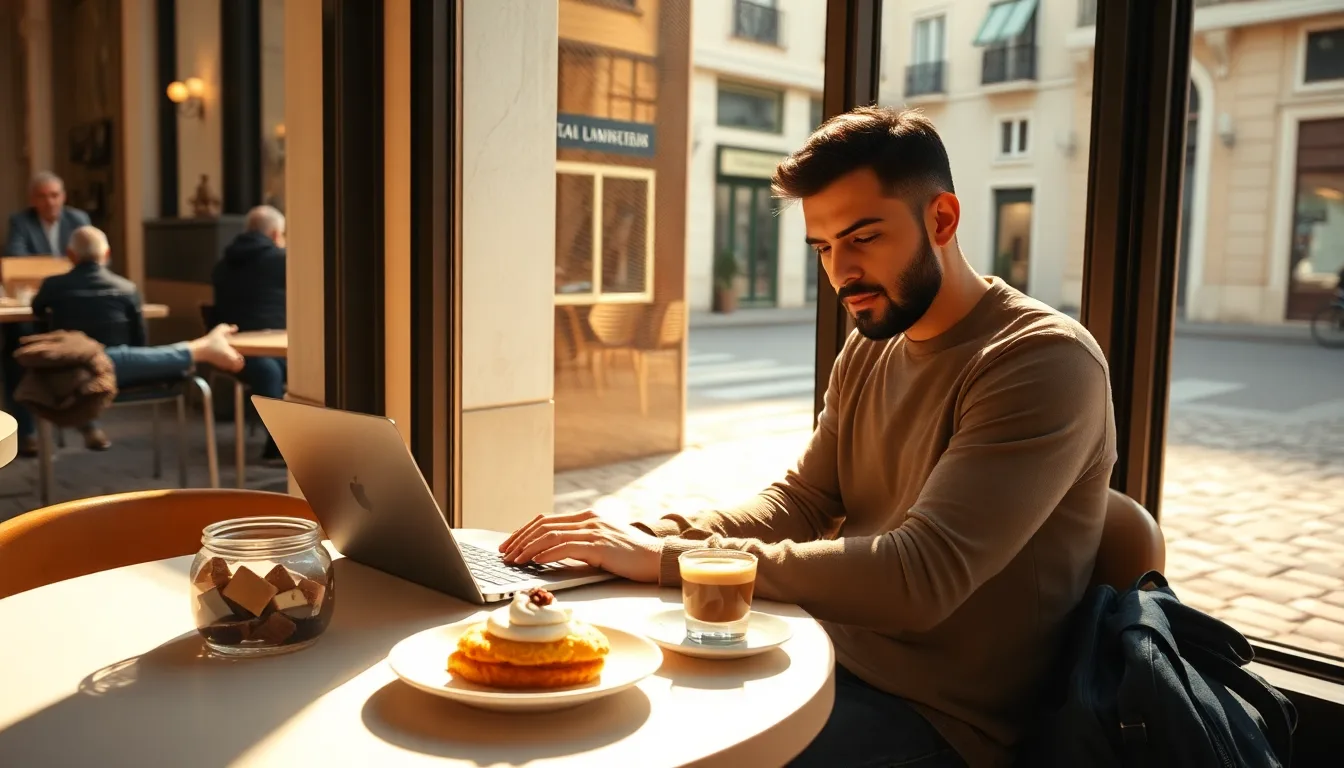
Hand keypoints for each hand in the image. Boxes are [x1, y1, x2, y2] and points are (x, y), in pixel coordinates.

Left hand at [499, 510, 661, 582]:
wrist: (656, 558)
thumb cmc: (630, 556)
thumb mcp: (601, 544)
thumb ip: (580, 543)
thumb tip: (550, 554)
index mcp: (587, 517)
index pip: (547, 520)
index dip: (524, 532)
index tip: (509, 545)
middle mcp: (588, 519)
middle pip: (543, 525)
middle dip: (519, 540)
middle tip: (504, 555)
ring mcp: (594, 531)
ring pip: (550, 535)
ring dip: (528, 548)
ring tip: (514, 561)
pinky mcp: (600, 546)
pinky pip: (566, 547)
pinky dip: (546, 554)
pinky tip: (535, 562)